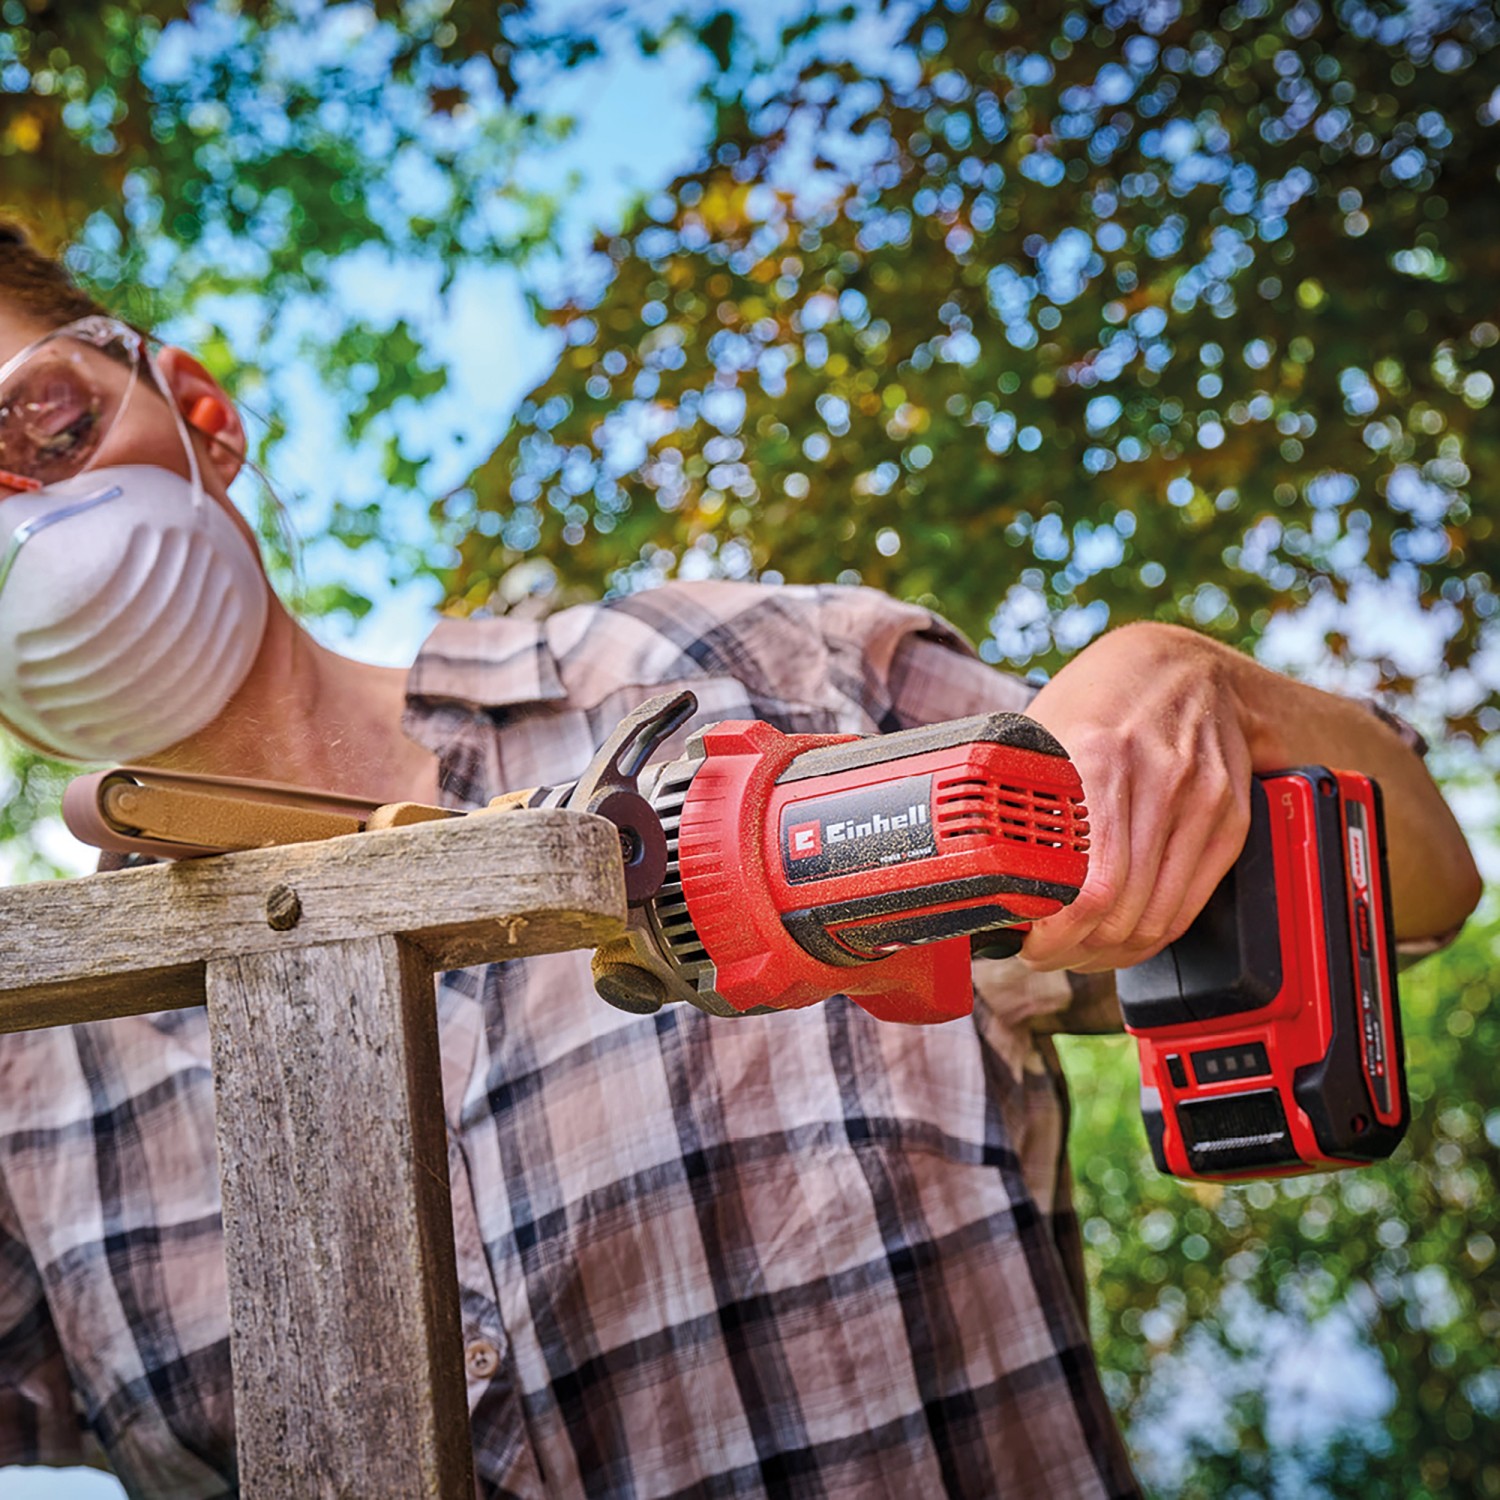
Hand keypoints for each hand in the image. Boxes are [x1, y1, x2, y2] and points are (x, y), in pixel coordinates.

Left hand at [1020, 623, 1255, 973]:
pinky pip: (1188, 906)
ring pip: (1156, 920)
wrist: (1188, 668)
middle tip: (1046, 952)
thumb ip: (1017, 795)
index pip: (1090, 886)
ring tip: (1077, 950)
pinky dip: (1151, 935)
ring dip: (1111, 952)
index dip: (1055, 933)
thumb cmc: (1104, 698)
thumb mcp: (1045, 729)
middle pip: (1121, 913)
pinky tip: (1119, 934)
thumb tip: (975, 867)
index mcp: (1101, 757)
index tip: (1029, 944)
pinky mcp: (1230, 821)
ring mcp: (1201, 802)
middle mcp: (1157, 780)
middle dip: (1075, 951)